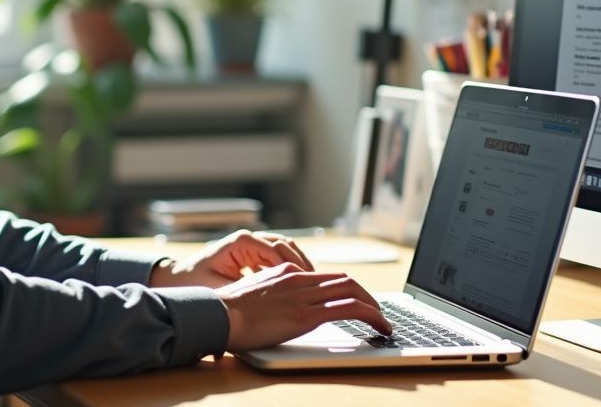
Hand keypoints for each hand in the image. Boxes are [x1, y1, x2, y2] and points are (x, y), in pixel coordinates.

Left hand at [150, 229, 312, 289]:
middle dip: (301, 263)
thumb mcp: (218, 291)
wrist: (178, 280)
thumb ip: (242, 293)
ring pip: (284, 248)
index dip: (293, 267)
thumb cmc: (194, 285)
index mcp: (241, 242)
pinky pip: (277, 256)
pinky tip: (298, 283)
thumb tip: (264, 301)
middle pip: (285, 245)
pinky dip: (290, 266)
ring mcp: (251, 245)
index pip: (275, 249)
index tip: (304, 283)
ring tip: (312, 283)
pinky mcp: (252, 254)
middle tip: (315, 283)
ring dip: (298, 263)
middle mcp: (248, 239)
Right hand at [217, 263, 391, 350]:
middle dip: (366, 295)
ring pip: (352, 291)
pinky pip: (348, 310)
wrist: (216, 314)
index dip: (347, 288)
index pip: (327, 276)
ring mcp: (303, 296)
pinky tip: (379, 327)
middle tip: (376, 312)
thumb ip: (271, 295)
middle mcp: (299, 278)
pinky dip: (371, 316)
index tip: (356, 301)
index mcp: (286, 273)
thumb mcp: (254, 294)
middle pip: (345, 280)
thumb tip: (277, 306)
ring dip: (374, 307)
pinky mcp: (305, 315)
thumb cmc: (227, 311)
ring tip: (383, 323)